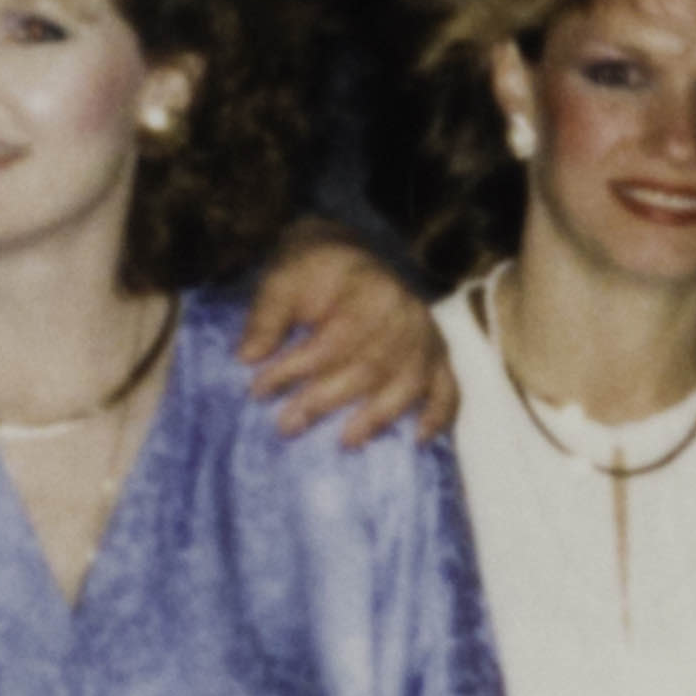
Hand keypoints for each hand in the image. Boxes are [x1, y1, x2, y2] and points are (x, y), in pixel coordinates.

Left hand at [232, 232, 450, 444]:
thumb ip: (266, 316)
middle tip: (288, 426)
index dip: (294, 369)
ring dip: (378, 417)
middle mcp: (405, 313)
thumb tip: (246, 356)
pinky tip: (419, 439)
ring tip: (346, 442)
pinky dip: (438, 415)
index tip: (258, 390)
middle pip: (368, 366)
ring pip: (407, 383)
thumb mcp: (282, 279)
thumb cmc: (312, 271)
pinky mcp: (439, 353)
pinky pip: (449, 388)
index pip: (330, 340)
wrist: (348, 253)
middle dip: (325, 401)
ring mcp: (426, 335)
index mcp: (367, 290)